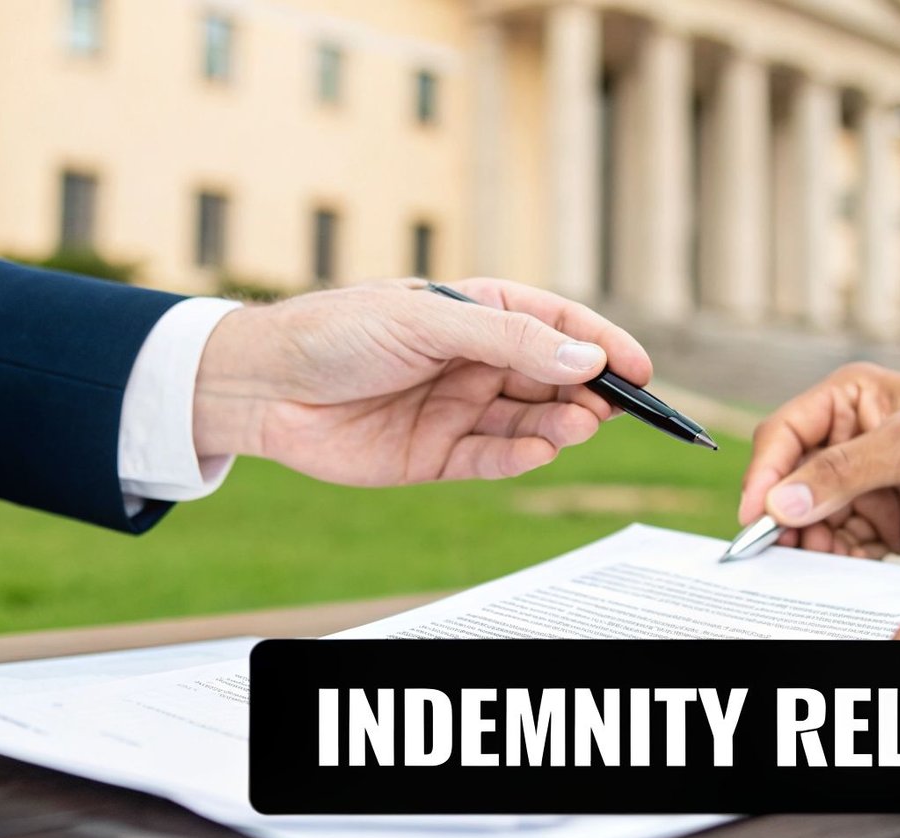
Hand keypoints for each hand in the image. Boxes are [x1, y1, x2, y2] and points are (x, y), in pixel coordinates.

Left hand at [191, 278, 651, 482]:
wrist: (260, 385)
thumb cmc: (336, 331)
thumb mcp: (429, 322)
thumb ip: (507, 342)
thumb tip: (582, 361)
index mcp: (479, 315)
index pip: (557, 329)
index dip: (602, 346)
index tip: (640, 368)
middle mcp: (476, 363)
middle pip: (553, 380)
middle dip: (589, 393)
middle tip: (615, 406)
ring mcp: (459, 410)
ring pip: (530, 422)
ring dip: (561, 425)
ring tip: (580, 426)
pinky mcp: (437, 456)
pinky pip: (493, 459)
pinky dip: (521, 458)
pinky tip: (540, 451)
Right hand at [738, 363, 899, 556]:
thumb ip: (845, 472)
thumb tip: (782, 502)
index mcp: (847, 399)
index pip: (784, 435)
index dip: (764, 474)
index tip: (756, 515)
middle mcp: (846, 439)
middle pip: (789, 481)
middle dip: (780, 515)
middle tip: (773, 551)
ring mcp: (863, 483)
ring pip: (810, 518)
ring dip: (805, 542)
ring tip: (808, 563)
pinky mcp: (881, 520)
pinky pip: (840, 543)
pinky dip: (833, 559)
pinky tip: (835, 568)